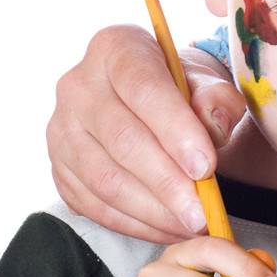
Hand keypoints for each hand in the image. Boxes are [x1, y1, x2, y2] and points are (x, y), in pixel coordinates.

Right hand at [48, 25, 246, 241]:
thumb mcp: (208, 80)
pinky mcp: (59, 168)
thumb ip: (217, 98)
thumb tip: (214, 124)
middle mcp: (76, 84)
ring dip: (152, 209)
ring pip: (105, 178)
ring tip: (192, 224)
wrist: (151, 102)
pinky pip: (93, 204)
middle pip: (122, 139)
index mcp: (115, 47)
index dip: (175, 129)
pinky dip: (134, 223)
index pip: (143, 87)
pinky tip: (168, 229)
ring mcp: (60, 129)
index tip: (206, 167)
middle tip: (203, 210)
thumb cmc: (184, 87)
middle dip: (167, 181)